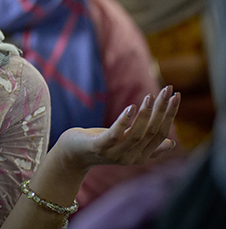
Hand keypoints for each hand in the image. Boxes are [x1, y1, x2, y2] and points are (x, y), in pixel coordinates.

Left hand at [56, 85, 179, 172]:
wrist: (73, 154)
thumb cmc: (101, 144)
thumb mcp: (126, 144)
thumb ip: (147, 145)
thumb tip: (171, 143)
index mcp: (141, 156)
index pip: (161, 134)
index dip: (170, 115)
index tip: (176, 96)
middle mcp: (131, 157)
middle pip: (152, 132)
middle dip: (162, 110)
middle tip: (169, 90)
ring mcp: (115, 154)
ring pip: (136, 134)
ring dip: (145, 114)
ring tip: (150, 96)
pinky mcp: (99, 147)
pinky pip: (115, 135)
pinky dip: (124, 121)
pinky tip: (130, 107)